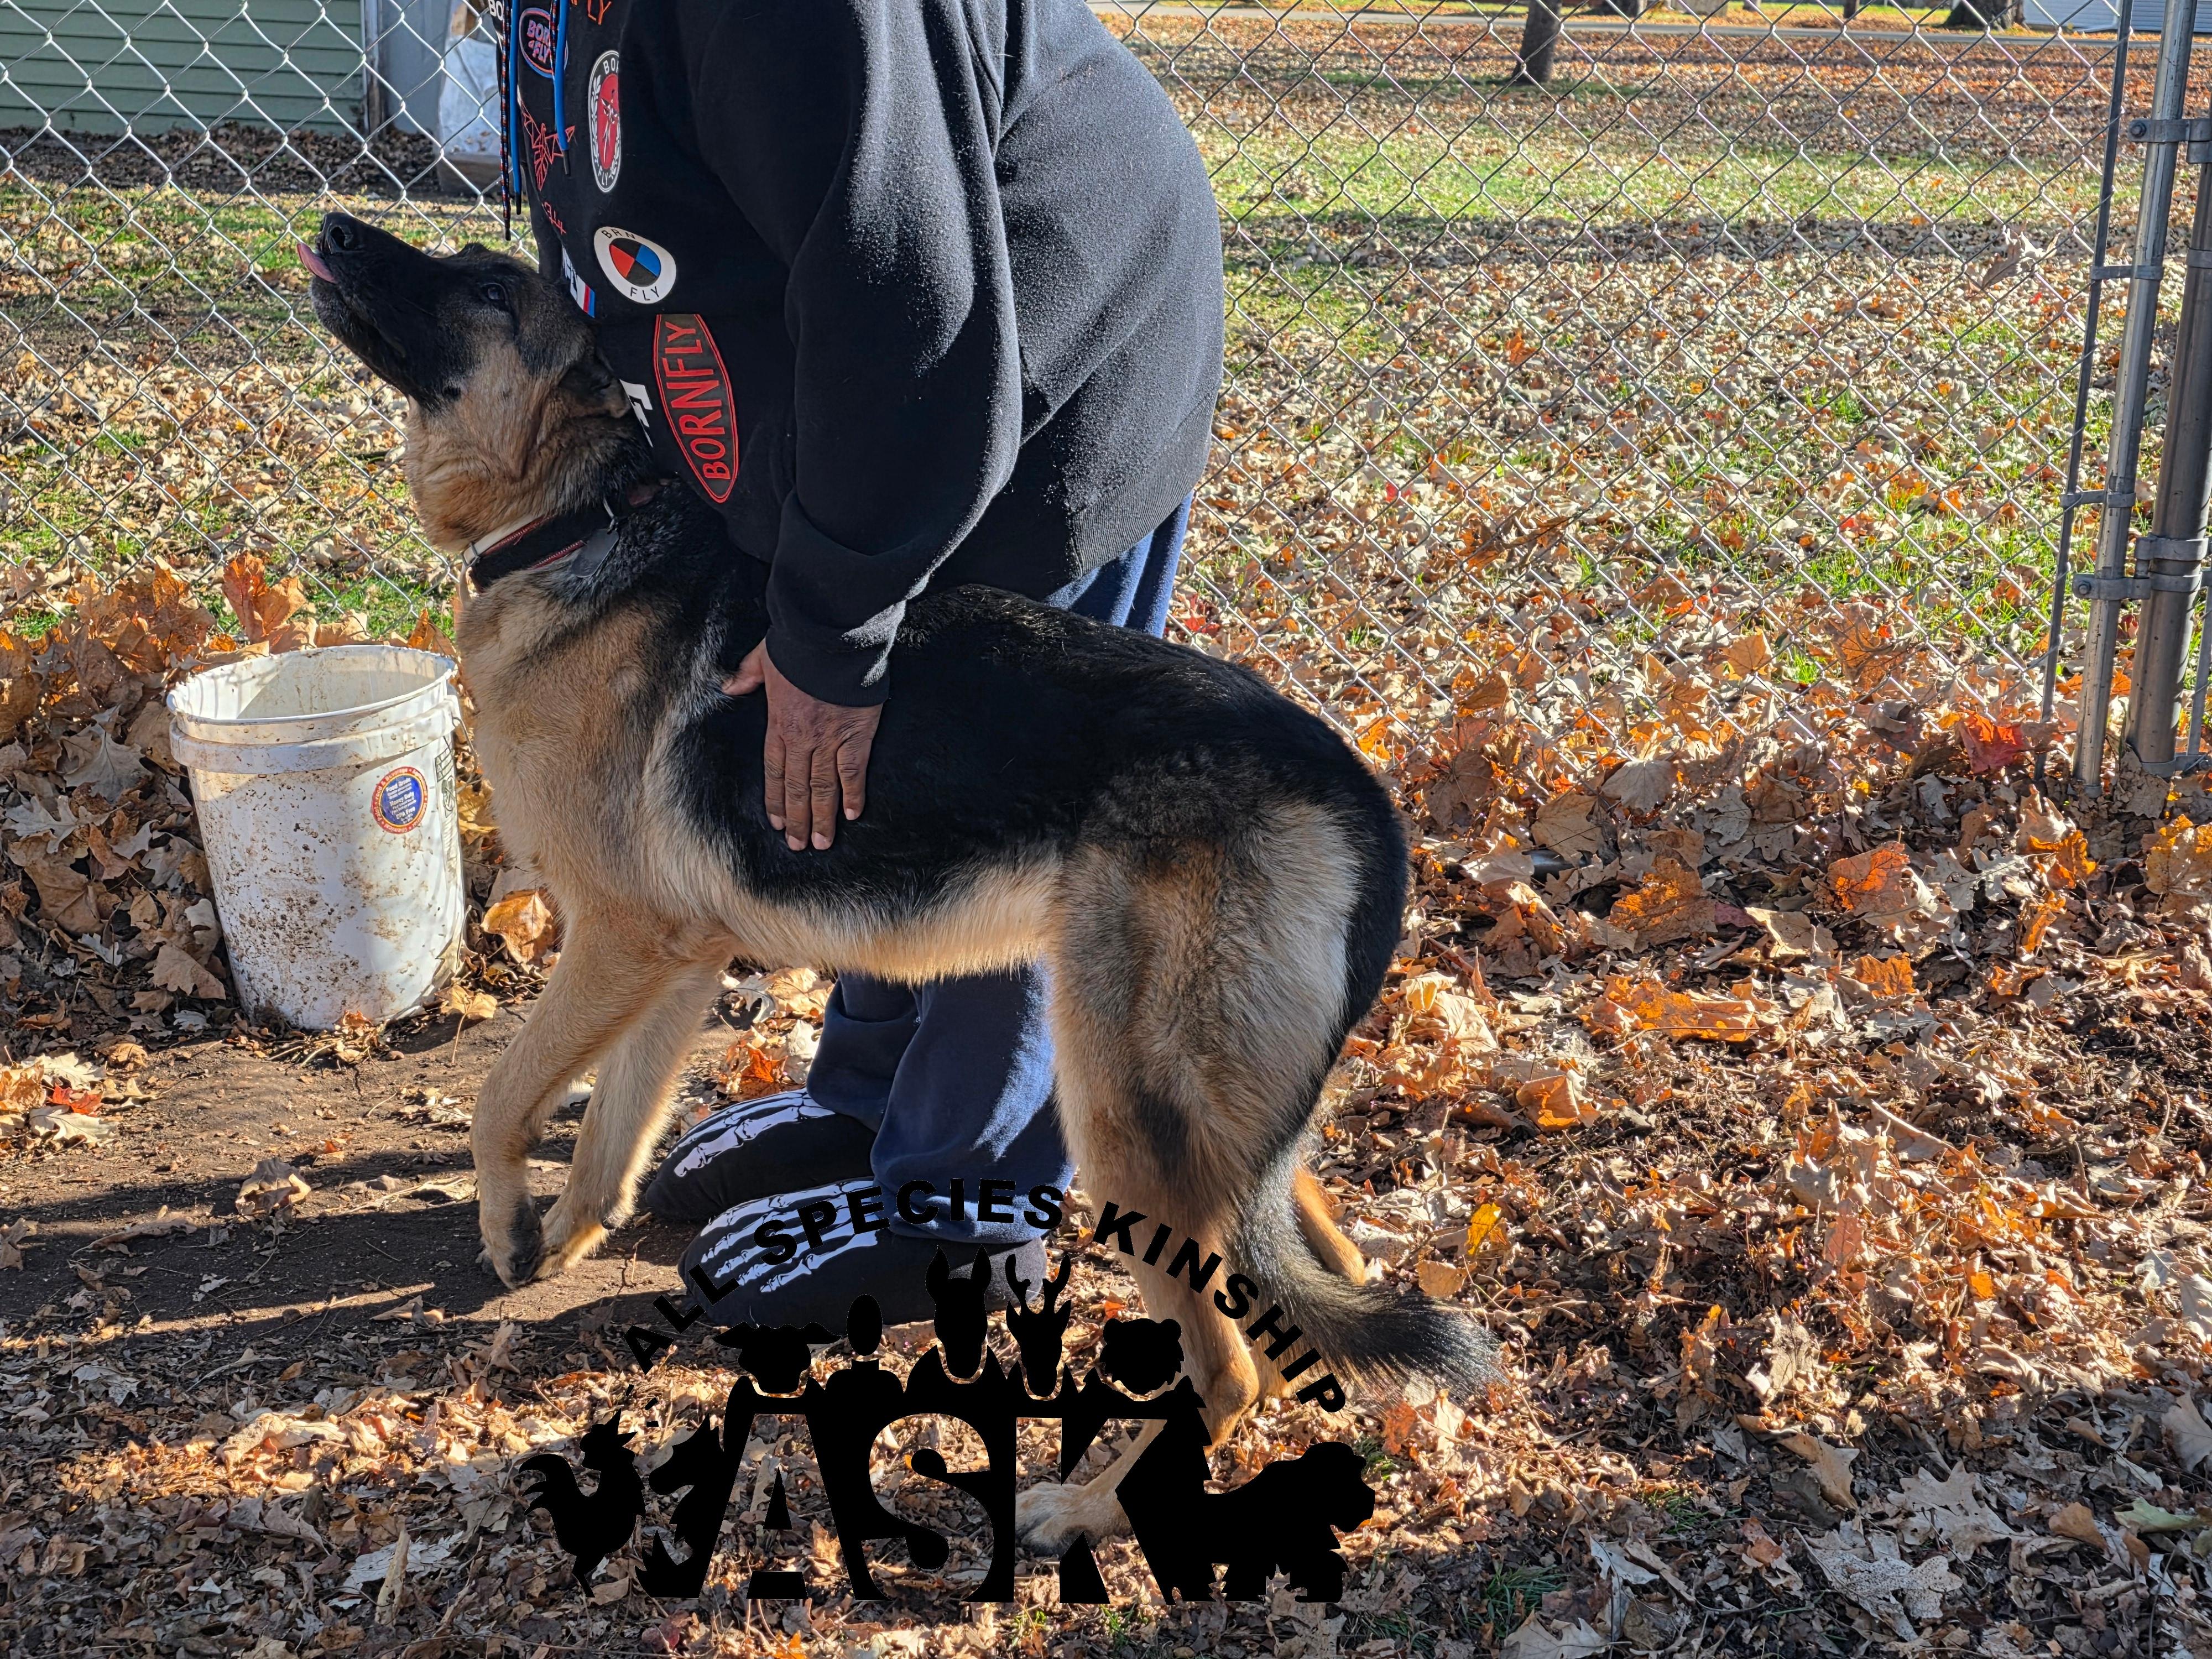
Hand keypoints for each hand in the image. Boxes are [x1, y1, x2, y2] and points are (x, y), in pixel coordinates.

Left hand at [723, 642, 880, 849]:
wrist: (830, 639)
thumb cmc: (798, 646)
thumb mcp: (763, 657)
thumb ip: (747, 675)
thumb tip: (729, 687)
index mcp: (778, 724)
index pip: (774, 771)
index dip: (776, 800)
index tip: (778, 823)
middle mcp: (801, 739)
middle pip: (797, 787)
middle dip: (798, 819)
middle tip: (799, 845)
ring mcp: (828, 741)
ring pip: (822, 787)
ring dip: (821, 817)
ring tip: (822, 843)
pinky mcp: (855, 736)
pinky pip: (852, 772)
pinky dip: (852, 795)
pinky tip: (851, 815)